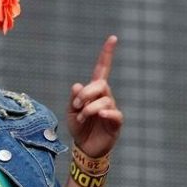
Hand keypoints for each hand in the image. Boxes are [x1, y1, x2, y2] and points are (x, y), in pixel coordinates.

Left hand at [66, 35, 122, 157]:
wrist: (84, 147)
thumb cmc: (79, 127)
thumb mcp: (70, 111)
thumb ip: (73, 98)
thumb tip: (77, 85)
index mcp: (93, 91)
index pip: (102, 69)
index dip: (107, 54)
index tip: (113, 38)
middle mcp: (105, 97)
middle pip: (100, 84)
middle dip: (86, 93)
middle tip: (77, 105)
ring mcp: (111, 109)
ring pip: (104, 99)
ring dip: (89, 108)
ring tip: (81, 117)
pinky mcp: (116, 122)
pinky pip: (114, 113)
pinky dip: (105, 113)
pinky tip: (99, 116)